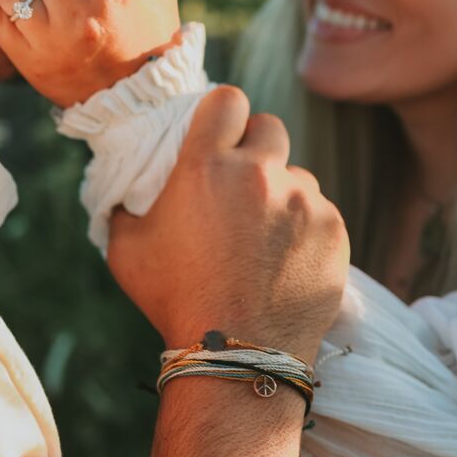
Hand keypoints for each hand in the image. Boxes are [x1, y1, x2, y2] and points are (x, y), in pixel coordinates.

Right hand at [107, 87, 348, 363]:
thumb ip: (124, 206)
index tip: (218, 133)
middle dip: (256, 146)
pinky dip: (305, 229)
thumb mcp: (126, 249)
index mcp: (207, 165)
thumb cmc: (174, 299)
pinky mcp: (333, 230)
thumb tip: (122, 189)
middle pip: (269, 127)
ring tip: (262, 237)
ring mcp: (303, 200)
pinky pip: (320, 213)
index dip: (222, 112)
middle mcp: (260, 172)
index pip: (227, 100)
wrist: (238, 356)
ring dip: (281, 193)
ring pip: (296, 175)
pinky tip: (284, 262)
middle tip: (241, 182)